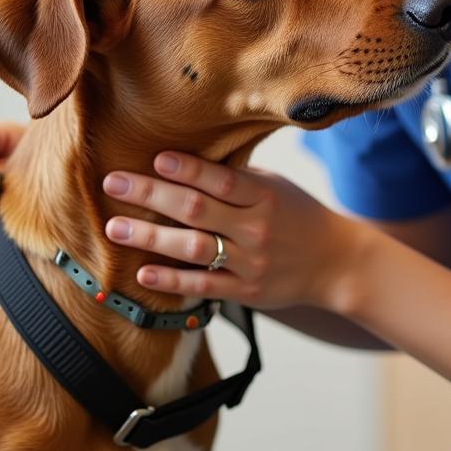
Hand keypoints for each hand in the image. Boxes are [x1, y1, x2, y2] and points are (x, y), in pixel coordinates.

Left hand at [102, 152, 362, 312]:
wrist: (336, 263)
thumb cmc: (300, 216)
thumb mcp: (278, 187)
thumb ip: (239, 178)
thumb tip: (187, 161)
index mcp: (266, 196)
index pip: (222, 180)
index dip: (189, 169)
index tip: (156, 158)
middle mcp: (256, 228)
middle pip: (197, 209)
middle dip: (151, 194)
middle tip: (113, 183)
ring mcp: (250, 262)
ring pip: (194, 248)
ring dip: (151, 237)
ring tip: (115, 228)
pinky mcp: (246, 292)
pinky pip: (203, 287)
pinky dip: (172, 280)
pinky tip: (143, 273)